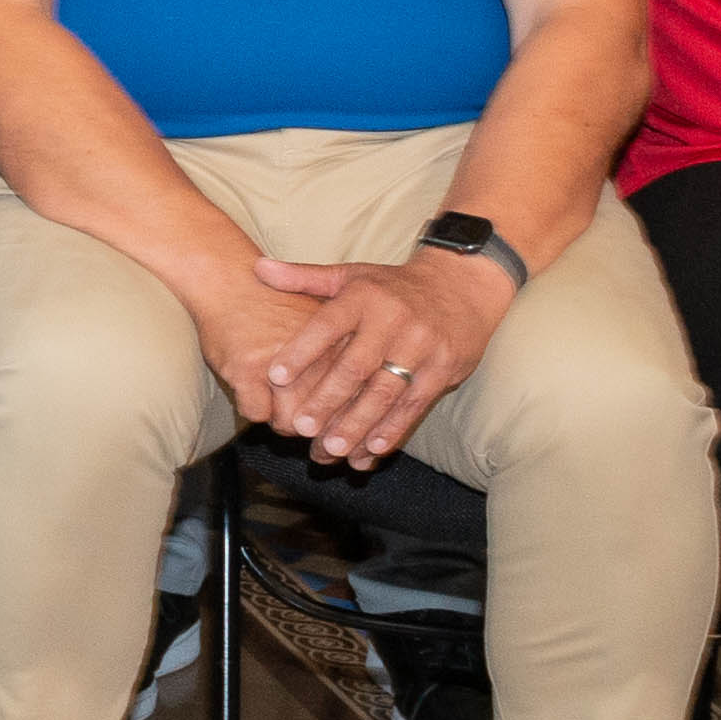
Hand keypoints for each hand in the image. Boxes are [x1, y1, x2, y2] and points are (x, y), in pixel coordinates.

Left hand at [236, 248, 506, 463]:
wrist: (462, 284)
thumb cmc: (392, 286)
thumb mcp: (351, 275)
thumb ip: (304, 278)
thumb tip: (258, 269)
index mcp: (364, 297)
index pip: (327, 325)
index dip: (301, 351)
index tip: (274, 377)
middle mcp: (393, 321)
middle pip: (356, 367)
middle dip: (327, 399)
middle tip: (300, 428)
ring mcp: (421, 346)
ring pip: (385, 392)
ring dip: (358, 424)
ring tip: (332, 449)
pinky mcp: (444, 368)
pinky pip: (415, 405)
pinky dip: (393, 429)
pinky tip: (372, 450)